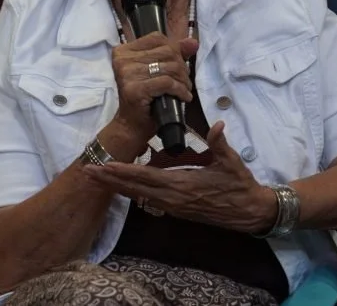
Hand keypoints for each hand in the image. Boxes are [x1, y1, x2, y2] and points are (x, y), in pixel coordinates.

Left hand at [84, 121, 277, 233]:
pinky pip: (148, 199)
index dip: (124, 172)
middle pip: (135, 189)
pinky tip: (122, 184)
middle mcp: (172, 199)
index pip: (146, 178)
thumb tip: (217, 125)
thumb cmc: (239, 185)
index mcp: (182, 186)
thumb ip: (220, 143)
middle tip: (87, 171)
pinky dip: (132, 191)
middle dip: (110, 180)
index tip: (104, 166)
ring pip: (139, 196)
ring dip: (117, 186)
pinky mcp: (176, 209)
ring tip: (97, 177)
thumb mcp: (231, 163)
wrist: (249, 212)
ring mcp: (173, 206)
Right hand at [111, 32, 198, 141]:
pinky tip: (184, 97)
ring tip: (184, 90)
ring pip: (170, 67)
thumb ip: (174, 54)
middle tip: (184, 81)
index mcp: (124, 51)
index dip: (174, 50)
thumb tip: (193, 42)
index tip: (178, 65)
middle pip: (166, 52)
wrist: (131, 125)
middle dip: (182, 67)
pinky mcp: (135, 89)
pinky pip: (168, 83)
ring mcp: (127, 73)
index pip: (157, 38)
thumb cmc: (144, 98)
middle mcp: (122, 59)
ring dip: (183, 80)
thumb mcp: (157, 71)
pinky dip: (180, 90)